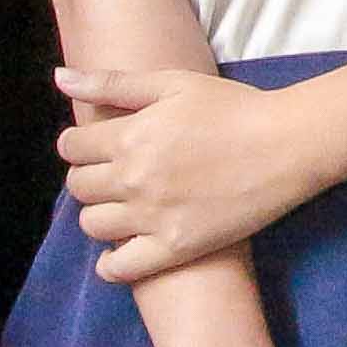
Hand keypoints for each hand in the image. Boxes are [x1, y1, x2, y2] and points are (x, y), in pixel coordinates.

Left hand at [63, 63, 318, 279]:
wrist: (287, 145)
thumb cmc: (233, 107)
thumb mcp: (173, 83)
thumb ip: (113, 83)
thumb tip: (59, 78)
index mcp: (130, 136)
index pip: (72, 147)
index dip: (79, 144)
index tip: (97, 146)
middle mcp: (133, 179)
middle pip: (78, 186)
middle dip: (89, 176)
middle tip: (114, 173)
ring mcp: (152, 217)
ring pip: (93, 225)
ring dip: (100, 213)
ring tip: (124, 205)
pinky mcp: (175, 247)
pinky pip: (120, 268)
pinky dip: (112, 263)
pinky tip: (123, 248)